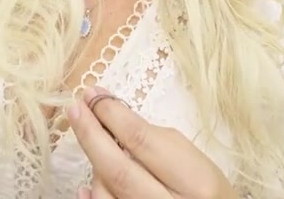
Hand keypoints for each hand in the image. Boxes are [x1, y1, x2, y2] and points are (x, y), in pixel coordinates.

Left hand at [68, 86, 239, 198]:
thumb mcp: (195, 162)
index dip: (112, 115)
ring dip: (95, 167)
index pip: (143, 141)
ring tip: (97, 149)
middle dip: (91, 135)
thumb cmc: (208, 193)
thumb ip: (155, 142)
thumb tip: (110, 115)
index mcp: (195, 182)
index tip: (93, 95)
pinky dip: (93, 197)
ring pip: (107, 194)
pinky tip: (85, 186)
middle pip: (118, 170)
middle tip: (75, 109)